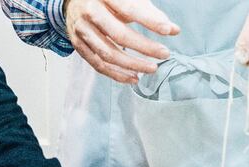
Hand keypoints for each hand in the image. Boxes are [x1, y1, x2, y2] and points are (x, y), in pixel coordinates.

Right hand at [64, 0, 179, 83]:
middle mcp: (90, 11)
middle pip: (119, 35)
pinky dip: (117, 74)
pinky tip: (133, 77)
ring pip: (108, 53)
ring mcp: (82, 29)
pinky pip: (98, 64)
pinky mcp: (78, 44)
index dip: (150, 21)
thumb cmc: (107, 0)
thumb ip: (150, 13)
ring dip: (132, 64)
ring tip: (152, 68)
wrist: (74, 1)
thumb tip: (174, 30)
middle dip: (145, 47)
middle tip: (164, 54)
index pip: (130, 8)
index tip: (168, 30)